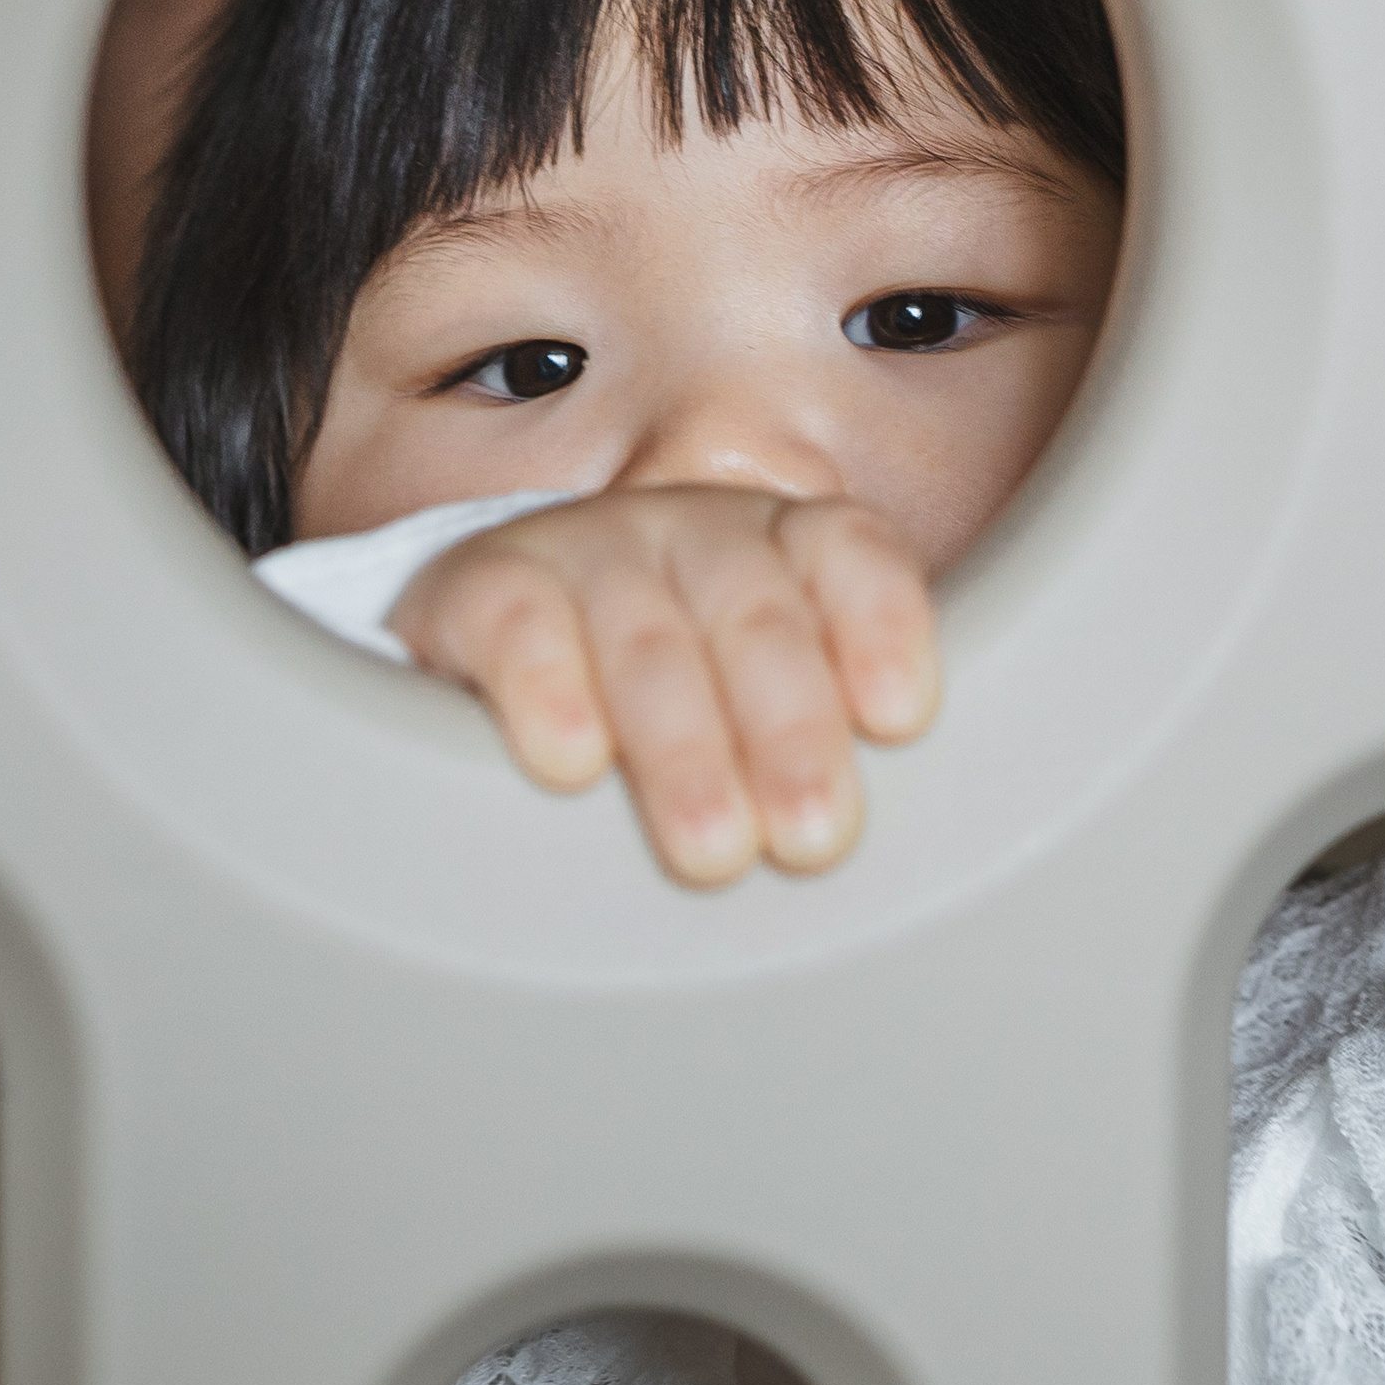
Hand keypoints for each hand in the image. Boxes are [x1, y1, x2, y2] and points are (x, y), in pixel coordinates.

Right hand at [384, 485, 938, 886]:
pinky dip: (546, 690)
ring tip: (711, 849)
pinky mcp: (483, 586)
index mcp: (780, 547)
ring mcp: (585, 549)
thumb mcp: (757, 702)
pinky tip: (571, 762)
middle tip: (813, 838)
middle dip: (791, 729)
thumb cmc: (673, 695)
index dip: (881, 625)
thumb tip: (893, 851)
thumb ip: (827, 742)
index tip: (901, 718)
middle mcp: (690, 533)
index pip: (849, 555)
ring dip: (685, 747)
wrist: (497, 638)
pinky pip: (519, 624)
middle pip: (755, 614)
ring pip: (646, 638)